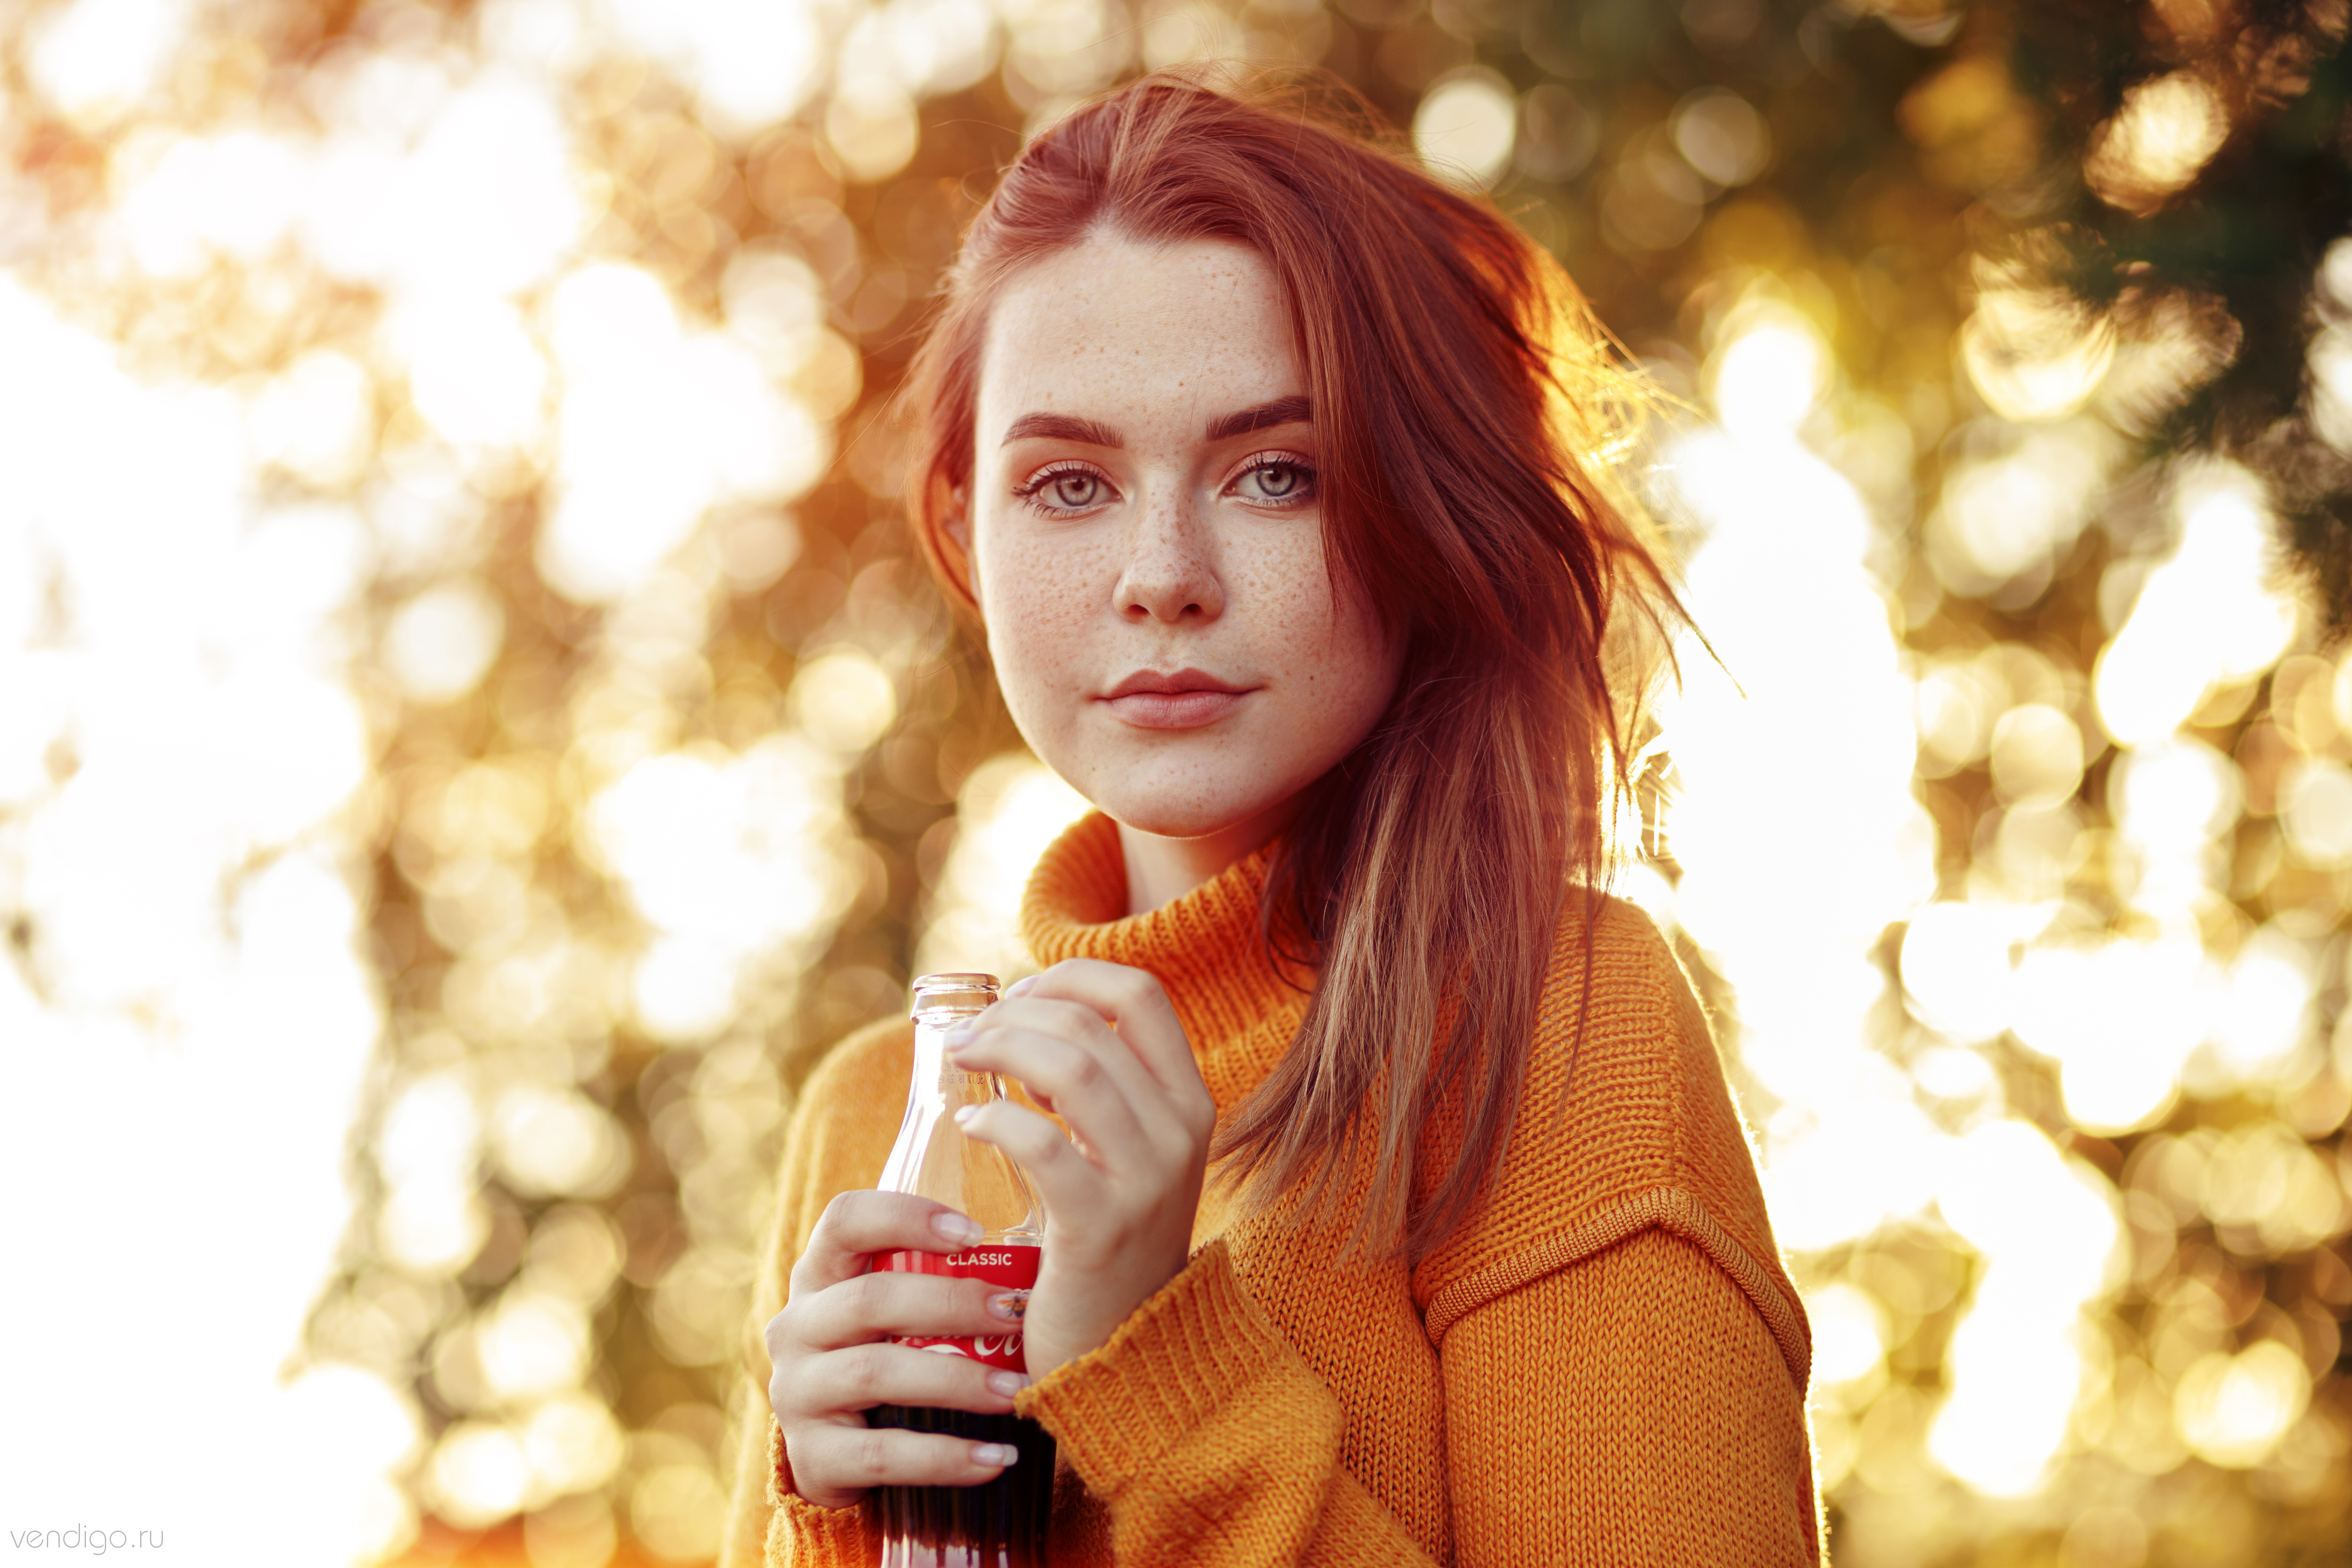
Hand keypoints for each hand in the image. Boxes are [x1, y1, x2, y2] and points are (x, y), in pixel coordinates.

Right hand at [764, 1191, 1033, 1508]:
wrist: (831, 1455)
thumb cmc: (882, 1358)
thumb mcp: (889, 1313)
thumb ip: (932, 1280)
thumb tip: (1031, 1262)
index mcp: (819, 1276)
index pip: (845, 1221)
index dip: (905, 1217)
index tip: (974, 1232)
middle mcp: (796, 1327)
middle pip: (869, 1299)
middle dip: (952, 1303)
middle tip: (1017, 1313)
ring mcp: (796, 1393)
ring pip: (875, 1373)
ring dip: (957, 1380)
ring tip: (1017, 1391)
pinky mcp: (810, 1457)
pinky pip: (882, 1455)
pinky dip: (944, 1457)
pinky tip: (995, 1458)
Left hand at [944, 959, 1217, 1379]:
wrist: (1127, 1355)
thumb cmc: (1106, 1245)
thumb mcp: (1124, 1156)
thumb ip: (1098, 1093)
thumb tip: (1024, 1019)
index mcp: (1189, 1103)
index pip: (1141, 994)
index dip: (1072, 976)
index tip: (1020, 994)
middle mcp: (1180, 1133)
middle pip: (1092, 1026)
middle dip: (1016, 1014)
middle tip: (969, 1037)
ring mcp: (1147, 1180)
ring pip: (1072, 1069)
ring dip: (1002, 1048)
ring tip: (962, 1060)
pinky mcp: (1101, 1227)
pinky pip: (1044, 1144)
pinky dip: (997, 1118)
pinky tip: (970, 1121)